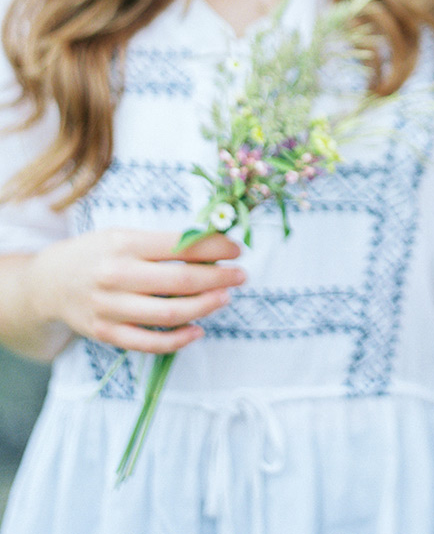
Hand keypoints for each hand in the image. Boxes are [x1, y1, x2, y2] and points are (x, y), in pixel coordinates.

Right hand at [31, 228, 245, 353]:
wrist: (47, 283)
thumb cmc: (97, 253)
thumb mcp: (125, 235)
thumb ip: (163, 243)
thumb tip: (214, 246)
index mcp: (124, 244)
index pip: (180, 245)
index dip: (215, 247)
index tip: (238, 249)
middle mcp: (116, 276)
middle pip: (180, 281)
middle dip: (219, 278)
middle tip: (241, 275)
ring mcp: (109, 308)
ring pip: (169, 314)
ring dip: (205, 307)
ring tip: (225, 298)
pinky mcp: (106, 334)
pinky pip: (149, 343)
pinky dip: (179, 340)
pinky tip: (199, 329)